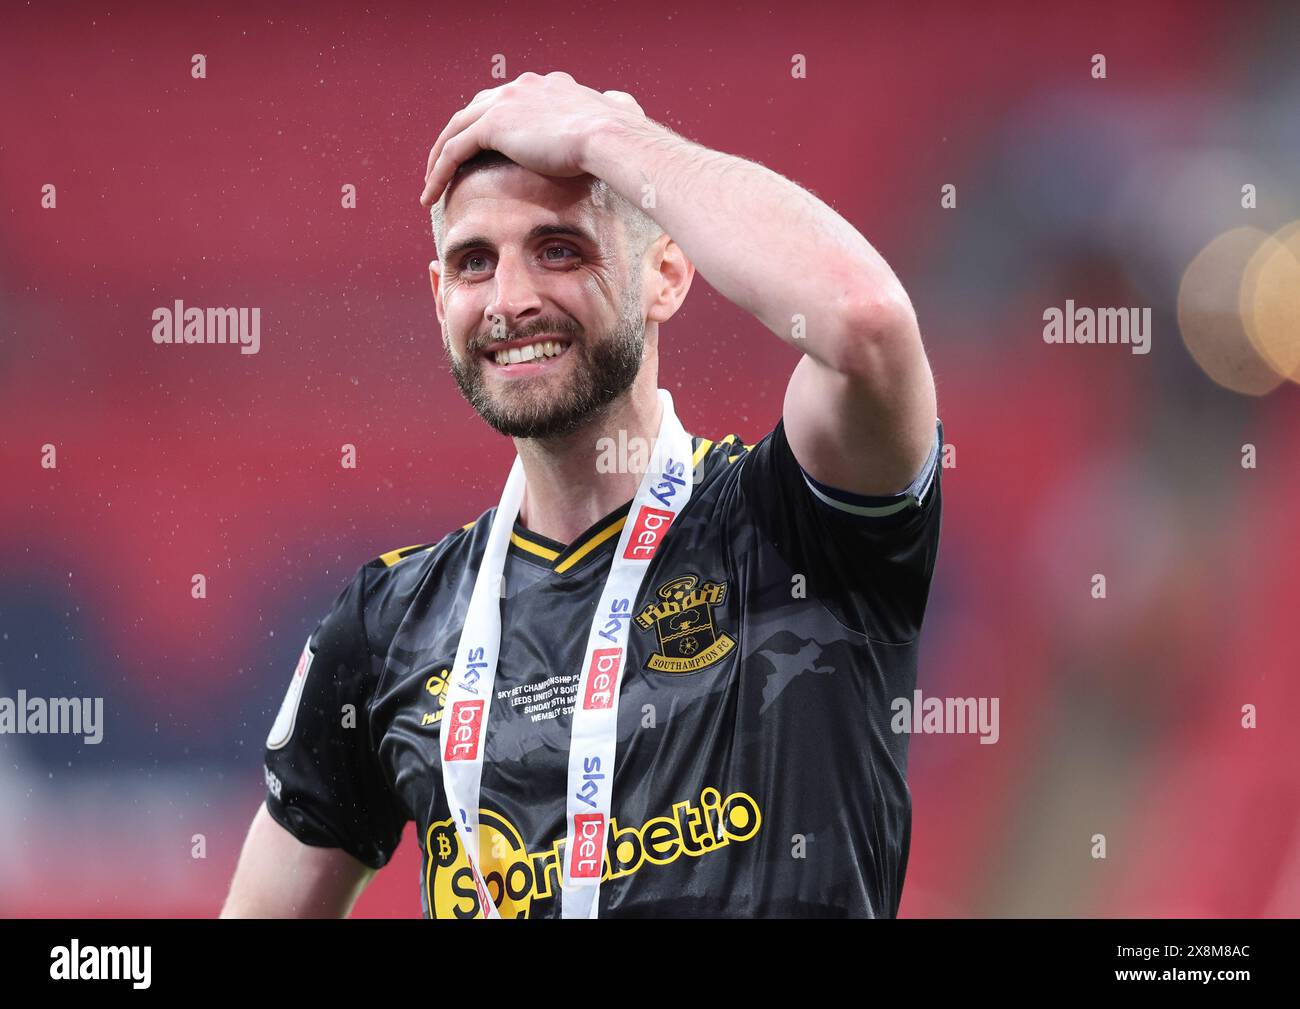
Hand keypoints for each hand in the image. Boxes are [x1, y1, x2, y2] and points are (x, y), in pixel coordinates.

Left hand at [419, 71, 646, 207]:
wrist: (611, 138)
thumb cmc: (622, 136)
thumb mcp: (621, 112)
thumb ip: (616, 107)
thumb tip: (624, 106)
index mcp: (546, 86)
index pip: (506, 102)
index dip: (491, 126)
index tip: (485, 151)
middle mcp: (521, 88)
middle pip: (473, 111)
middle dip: (457, 137)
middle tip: (446, 166)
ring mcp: (504, 103)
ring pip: (456, 130)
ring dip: (438, 158)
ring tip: (431, 185)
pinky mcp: (492, 126)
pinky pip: (453, 150)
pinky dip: (438, 172)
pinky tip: (430, 195)